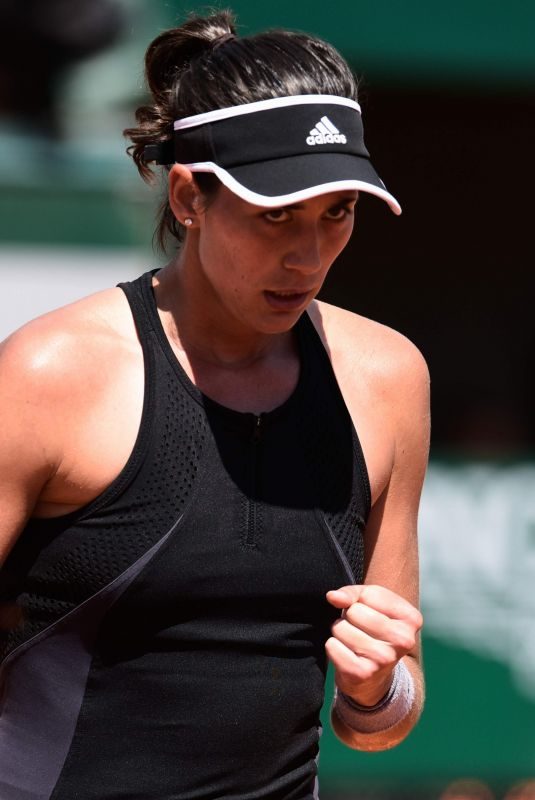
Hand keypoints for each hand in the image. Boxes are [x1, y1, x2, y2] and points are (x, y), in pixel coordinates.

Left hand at [325, 584, 422, 705]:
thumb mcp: (370, 603)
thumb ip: (352, 593)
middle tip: (359, 630)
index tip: (369, 613)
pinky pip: (332, 646)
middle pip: (354, 611)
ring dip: (339, 632)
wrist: (377, 677)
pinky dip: (333, 647)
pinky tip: (347, 654)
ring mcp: (384, 659)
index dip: (359, 601)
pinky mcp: (363, 673)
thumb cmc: (373, 629)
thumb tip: (333, 596)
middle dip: (348, 617)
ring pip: (340, 628)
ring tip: (353, 642)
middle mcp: (403, 640)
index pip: (368, 595)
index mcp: (411, 618)